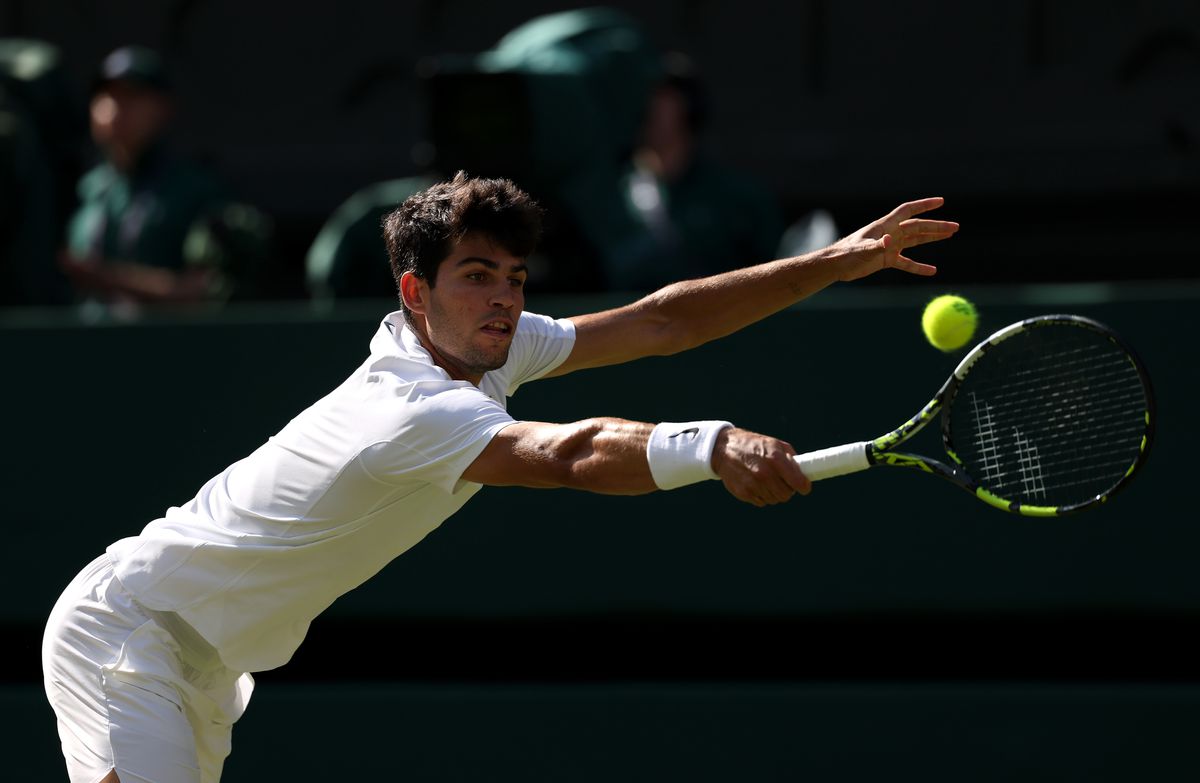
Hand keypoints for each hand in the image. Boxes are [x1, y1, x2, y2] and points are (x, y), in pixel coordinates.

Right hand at [711, 427, 810, 506]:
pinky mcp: (744, 493)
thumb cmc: (752, 445)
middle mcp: (765, 473)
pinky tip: (755, 484)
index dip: (804, 486)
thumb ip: (791, 457)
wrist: (723, 448)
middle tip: (782, 482)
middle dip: (787, 489)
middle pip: (786, 494)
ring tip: (765, 480)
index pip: (798, 482)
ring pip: (774, 500)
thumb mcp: (774, 443)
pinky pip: (761, 502)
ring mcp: (753, 484)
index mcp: (775, 459)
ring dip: (773, 493)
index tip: (804, 487)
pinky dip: (761, 495)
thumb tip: (804, 472)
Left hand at [831, 197, 958, 281]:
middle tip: (955, 227)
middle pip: (917, 227)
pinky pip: (907, 262)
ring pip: (915, 240)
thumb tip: (888, 241)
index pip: (908, 211)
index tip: (941, 201)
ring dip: (932, 238)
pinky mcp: (887, 259)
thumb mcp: (862, 249)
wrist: (836, 266)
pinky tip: (932, 270)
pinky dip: (919, 266)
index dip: (924, 205)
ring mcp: (889, 246)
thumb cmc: (846, 254)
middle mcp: (890, 233)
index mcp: (885, 225)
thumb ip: (877, 245)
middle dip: (936, 226)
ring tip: (950, 234)